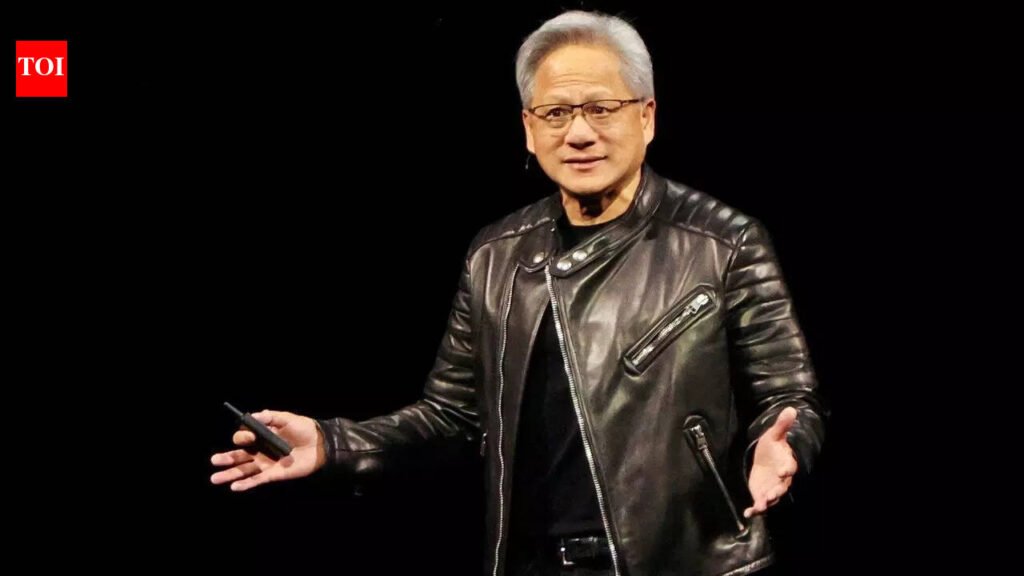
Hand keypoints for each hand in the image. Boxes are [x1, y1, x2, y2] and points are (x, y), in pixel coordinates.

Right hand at [210, 410, 325, 491]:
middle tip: (214, 460)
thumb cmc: (304, 429)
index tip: (249, 436)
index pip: (244, 438)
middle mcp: (261, 450)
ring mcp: (266, 463)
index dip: (243, 437)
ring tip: (214, 478)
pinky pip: (257, 480)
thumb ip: (270, 416)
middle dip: (226, 458)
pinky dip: (246, 484)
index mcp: (262, 436)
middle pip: (239, 455)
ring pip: (244, 470)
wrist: (320, 444)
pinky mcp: (274, 474)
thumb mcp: (287, 418)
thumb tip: (252, 415)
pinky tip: (234, 487)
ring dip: (229, 475)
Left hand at [744, 406, 798, 517]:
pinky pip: (760, 504)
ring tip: (760, 506)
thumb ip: (782, 425)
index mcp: (786, 463)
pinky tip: (747, 513)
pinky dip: (755, 510)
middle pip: (782, 487)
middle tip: (772, 495)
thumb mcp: (773, 435)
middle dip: (777, 491)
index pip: (789, 467)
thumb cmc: (771, 447)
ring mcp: (772, 488)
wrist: (765, 458)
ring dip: (766, 502)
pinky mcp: (762, 494)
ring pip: (772, 498)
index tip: (783, 471)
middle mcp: (781, 479)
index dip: (786, 469)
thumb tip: (791, 409)